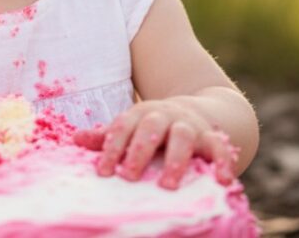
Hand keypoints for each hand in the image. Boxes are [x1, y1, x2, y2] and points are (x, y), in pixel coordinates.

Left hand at [73, 99, 237, 189]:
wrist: (193, 113)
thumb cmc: (152, 128)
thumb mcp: (130, 127)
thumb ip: (107, 136)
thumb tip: (75, 139)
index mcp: (140, 114)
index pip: (122, 127)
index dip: (111, 148)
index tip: (102, 171)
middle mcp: (165, 116)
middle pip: (150, 128)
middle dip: (139, 151)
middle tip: (128, 176)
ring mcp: (189, 125)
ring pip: (183, 137)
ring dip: (175, 160)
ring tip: (167, 186)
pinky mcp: (211, 137)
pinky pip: (219, 148)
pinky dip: (223, 161)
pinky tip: (223, 180)